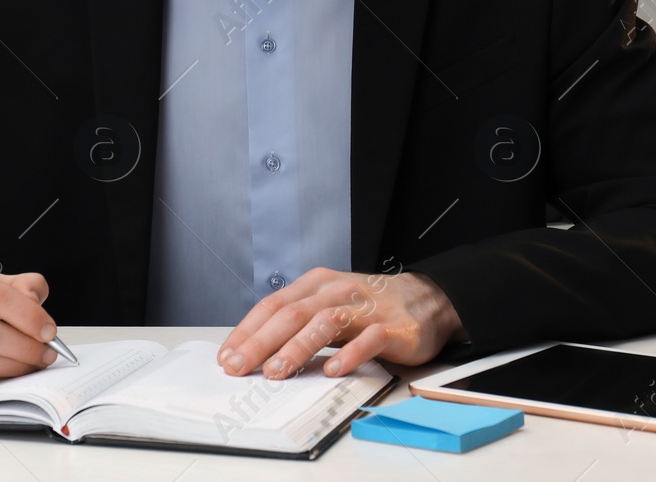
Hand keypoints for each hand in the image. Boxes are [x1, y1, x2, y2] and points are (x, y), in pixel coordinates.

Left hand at [216, 268, 467, 379]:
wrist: (428, 299)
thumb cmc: (370, 306)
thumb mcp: (329, 306)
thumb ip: (298, 323)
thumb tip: (255, 350)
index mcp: (317, 284)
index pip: (274, 305)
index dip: (248, 330)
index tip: (227, 355)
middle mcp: (338, 291)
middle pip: (293, 313)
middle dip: (262, 341)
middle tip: (240, 366)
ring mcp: (366, 308)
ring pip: (326, 322)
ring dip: (298, 347)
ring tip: (277, 370)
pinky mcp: (392, 327)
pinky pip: (369, 339)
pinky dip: (350, 354)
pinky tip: (334, 370)